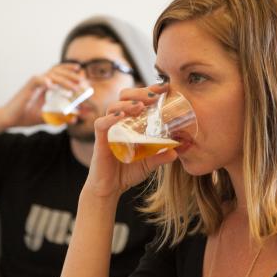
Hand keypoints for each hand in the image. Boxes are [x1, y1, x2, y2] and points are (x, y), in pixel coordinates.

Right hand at [0, 64, 86, 127]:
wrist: (8, 120)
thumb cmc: (24, 117)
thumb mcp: (45, 116)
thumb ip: (59, 116)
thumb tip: (74, 119)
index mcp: (42, 85)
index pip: (57, 72)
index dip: (68, 69)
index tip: (79, 70)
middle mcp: (38, 81)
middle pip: (56, 70)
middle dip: (70, 73)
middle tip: (81, 79)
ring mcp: (32, 84)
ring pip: (50, 75)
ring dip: (64, 80)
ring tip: (74, 87)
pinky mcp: (26, 88)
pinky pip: (37, 80)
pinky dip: (45, 81)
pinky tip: (52, 85)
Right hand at [83, 83, 177, 197]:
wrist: (110, 189)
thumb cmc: (127, 172)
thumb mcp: (149, 163)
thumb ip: (161, 156)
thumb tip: (177, 151)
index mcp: (131, 122)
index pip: (138, 99)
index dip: (150, 90)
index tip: (164, 87)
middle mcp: (119, 122)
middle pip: (124, 96)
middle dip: (139, 92)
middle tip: (154, 96)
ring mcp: (108, 130)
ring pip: (113, 107)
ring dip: (127, 103)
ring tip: (141, 106)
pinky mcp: (100, 140)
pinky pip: (101, 124)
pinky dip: (110, 118)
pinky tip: (121, 116)